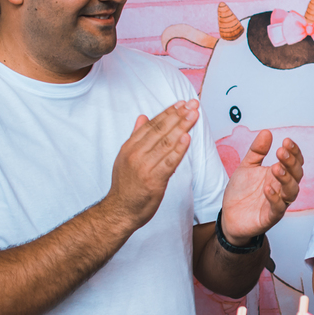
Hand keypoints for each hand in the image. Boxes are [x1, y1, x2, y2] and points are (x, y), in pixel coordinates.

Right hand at [106, 100, 198, 229]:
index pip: (152, 125)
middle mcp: (136, 154)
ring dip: (181, 127)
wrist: (120, 211)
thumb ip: (136, 136)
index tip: (182, 103)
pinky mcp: (153, 181)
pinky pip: (169, 162)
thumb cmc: (126, 185)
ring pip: (166, 143)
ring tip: (193, 115)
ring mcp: (144, 167)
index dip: (168, 112)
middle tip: (192, 104)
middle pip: (160, 130)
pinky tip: (187, 138)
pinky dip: (178, 150)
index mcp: (130, 147)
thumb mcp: (126, 156)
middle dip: (178, 115)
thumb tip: (142, 116)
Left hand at [220, 131, 303, 243]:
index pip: (294, 162)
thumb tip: (267, 132)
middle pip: (296, 175)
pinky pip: (278, 208)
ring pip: (291, 191)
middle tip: (281, 151)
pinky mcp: (270, 217)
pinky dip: (274, 198)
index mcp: (278, 174)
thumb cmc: (241, 192)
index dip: (294, 152)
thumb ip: (257, 151)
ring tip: (276, 168)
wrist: (229, 216)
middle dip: (291, 162)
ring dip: (286, 179)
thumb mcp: (247, 167)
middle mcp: (281, 188)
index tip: (286, 141)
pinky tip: (267, 188)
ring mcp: (278, 203)